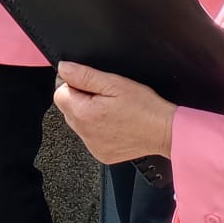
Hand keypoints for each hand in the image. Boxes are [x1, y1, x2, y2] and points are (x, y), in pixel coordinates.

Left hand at [54, 61, 175, 163]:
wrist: (164, 131)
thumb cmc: (144, 107)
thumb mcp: (114, 82)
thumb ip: (85, 75)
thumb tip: (64, 68)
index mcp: (84, 113)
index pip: (59, 94)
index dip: (73, 85)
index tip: (92, 85)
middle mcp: (84, 133)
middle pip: (68, 109)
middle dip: (81, 99)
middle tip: (106, 96)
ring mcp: (92, 145)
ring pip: (79, 123)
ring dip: (89, 114)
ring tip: (112, 110)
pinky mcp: (101, 153)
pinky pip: (91, 137)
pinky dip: (98, 129)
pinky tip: (115, 123)